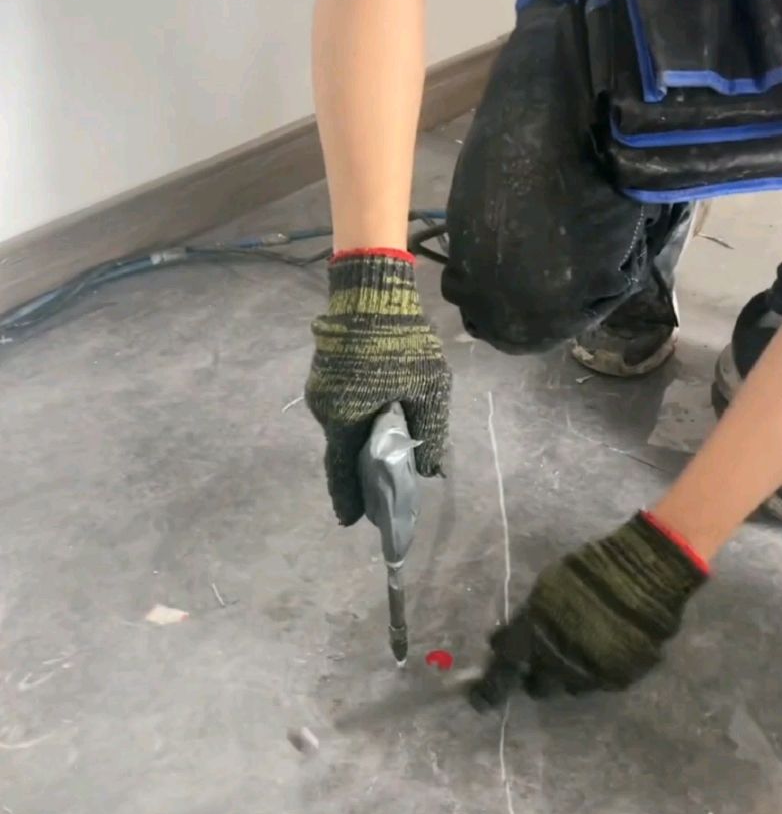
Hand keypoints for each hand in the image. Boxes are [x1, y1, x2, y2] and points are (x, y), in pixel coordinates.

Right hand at [305, 250, 451, 523]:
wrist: (371, 291)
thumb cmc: (400, 343)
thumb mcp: (429, 389)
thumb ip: (429, 432)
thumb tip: (429, 470)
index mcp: (345, 419)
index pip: (341, 472)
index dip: (348, 499)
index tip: (353, 522)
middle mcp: (325, 410)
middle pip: (343, 451)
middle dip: (361, 472)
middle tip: (382, 489)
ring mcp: (320, 390)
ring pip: (343, 427)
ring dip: (361, 441)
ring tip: (387, 452)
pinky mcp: (324, 372)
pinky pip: (342, 407)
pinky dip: (359, 419)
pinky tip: (379, 417)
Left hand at [470, 512, 707, 709]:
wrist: (646, 574)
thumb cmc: (591, 572)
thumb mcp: (548, 588)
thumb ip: (528, 620)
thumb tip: (504, 642)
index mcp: (534, 637)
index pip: (503, 670)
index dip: (490, 687)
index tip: (480, 699)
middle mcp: (558, 663)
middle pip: (537, 688)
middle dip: (536, 676)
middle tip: (542, 662)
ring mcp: (591, 674)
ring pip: (569, 688)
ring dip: (567, 675)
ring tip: (580, 651)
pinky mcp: (618, 679)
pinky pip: (599, 684)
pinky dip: (597, 672)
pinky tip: (605, 649)